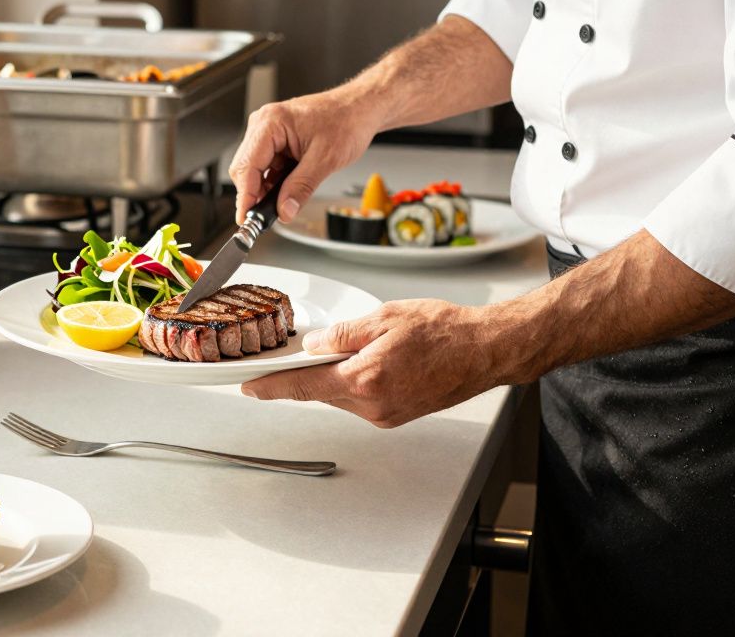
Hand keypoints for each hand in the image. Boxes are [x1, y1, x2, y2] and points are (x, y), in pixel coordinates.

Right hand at [228, 89, 381, 224]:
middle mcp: (264, 124)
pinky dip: (273, 182)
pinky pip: (266, 166)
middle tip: (267, 215)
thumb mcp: (325, 159)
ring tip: (285, 200)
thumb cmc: (347, 121)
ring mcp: (268, 132)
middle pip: (244, 169)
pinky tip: (287, 188)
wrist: (360, 110)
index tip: (247, 218)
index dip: (245, 196)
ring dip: (265, 189)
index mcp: (271, 123)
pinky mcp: (275, 141)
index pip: (246, 166)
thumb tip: (285, 210)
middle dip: (254, 194)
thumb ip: (301, 187)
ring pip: (254, 170)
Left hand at [241, 300, 518, 427]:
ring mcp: (385, 415)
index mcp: (364, 380)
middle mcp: (373, 405)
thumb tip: (313, 344)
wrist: (486, 350)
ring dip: (335, 376)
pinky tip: (370, 362)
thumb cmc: (445, 330)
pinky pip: (361, 400)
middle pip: (320, 392)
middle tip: (298, 355)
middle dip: (306, 374)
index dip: (270, 386)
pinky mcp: (396, 416)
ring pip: (341, 396)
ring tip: (356, 349)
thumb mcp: (383, 318)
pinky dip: (355, 382)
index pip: (302, 386)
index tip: (249, 387)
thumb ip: (342, 334)